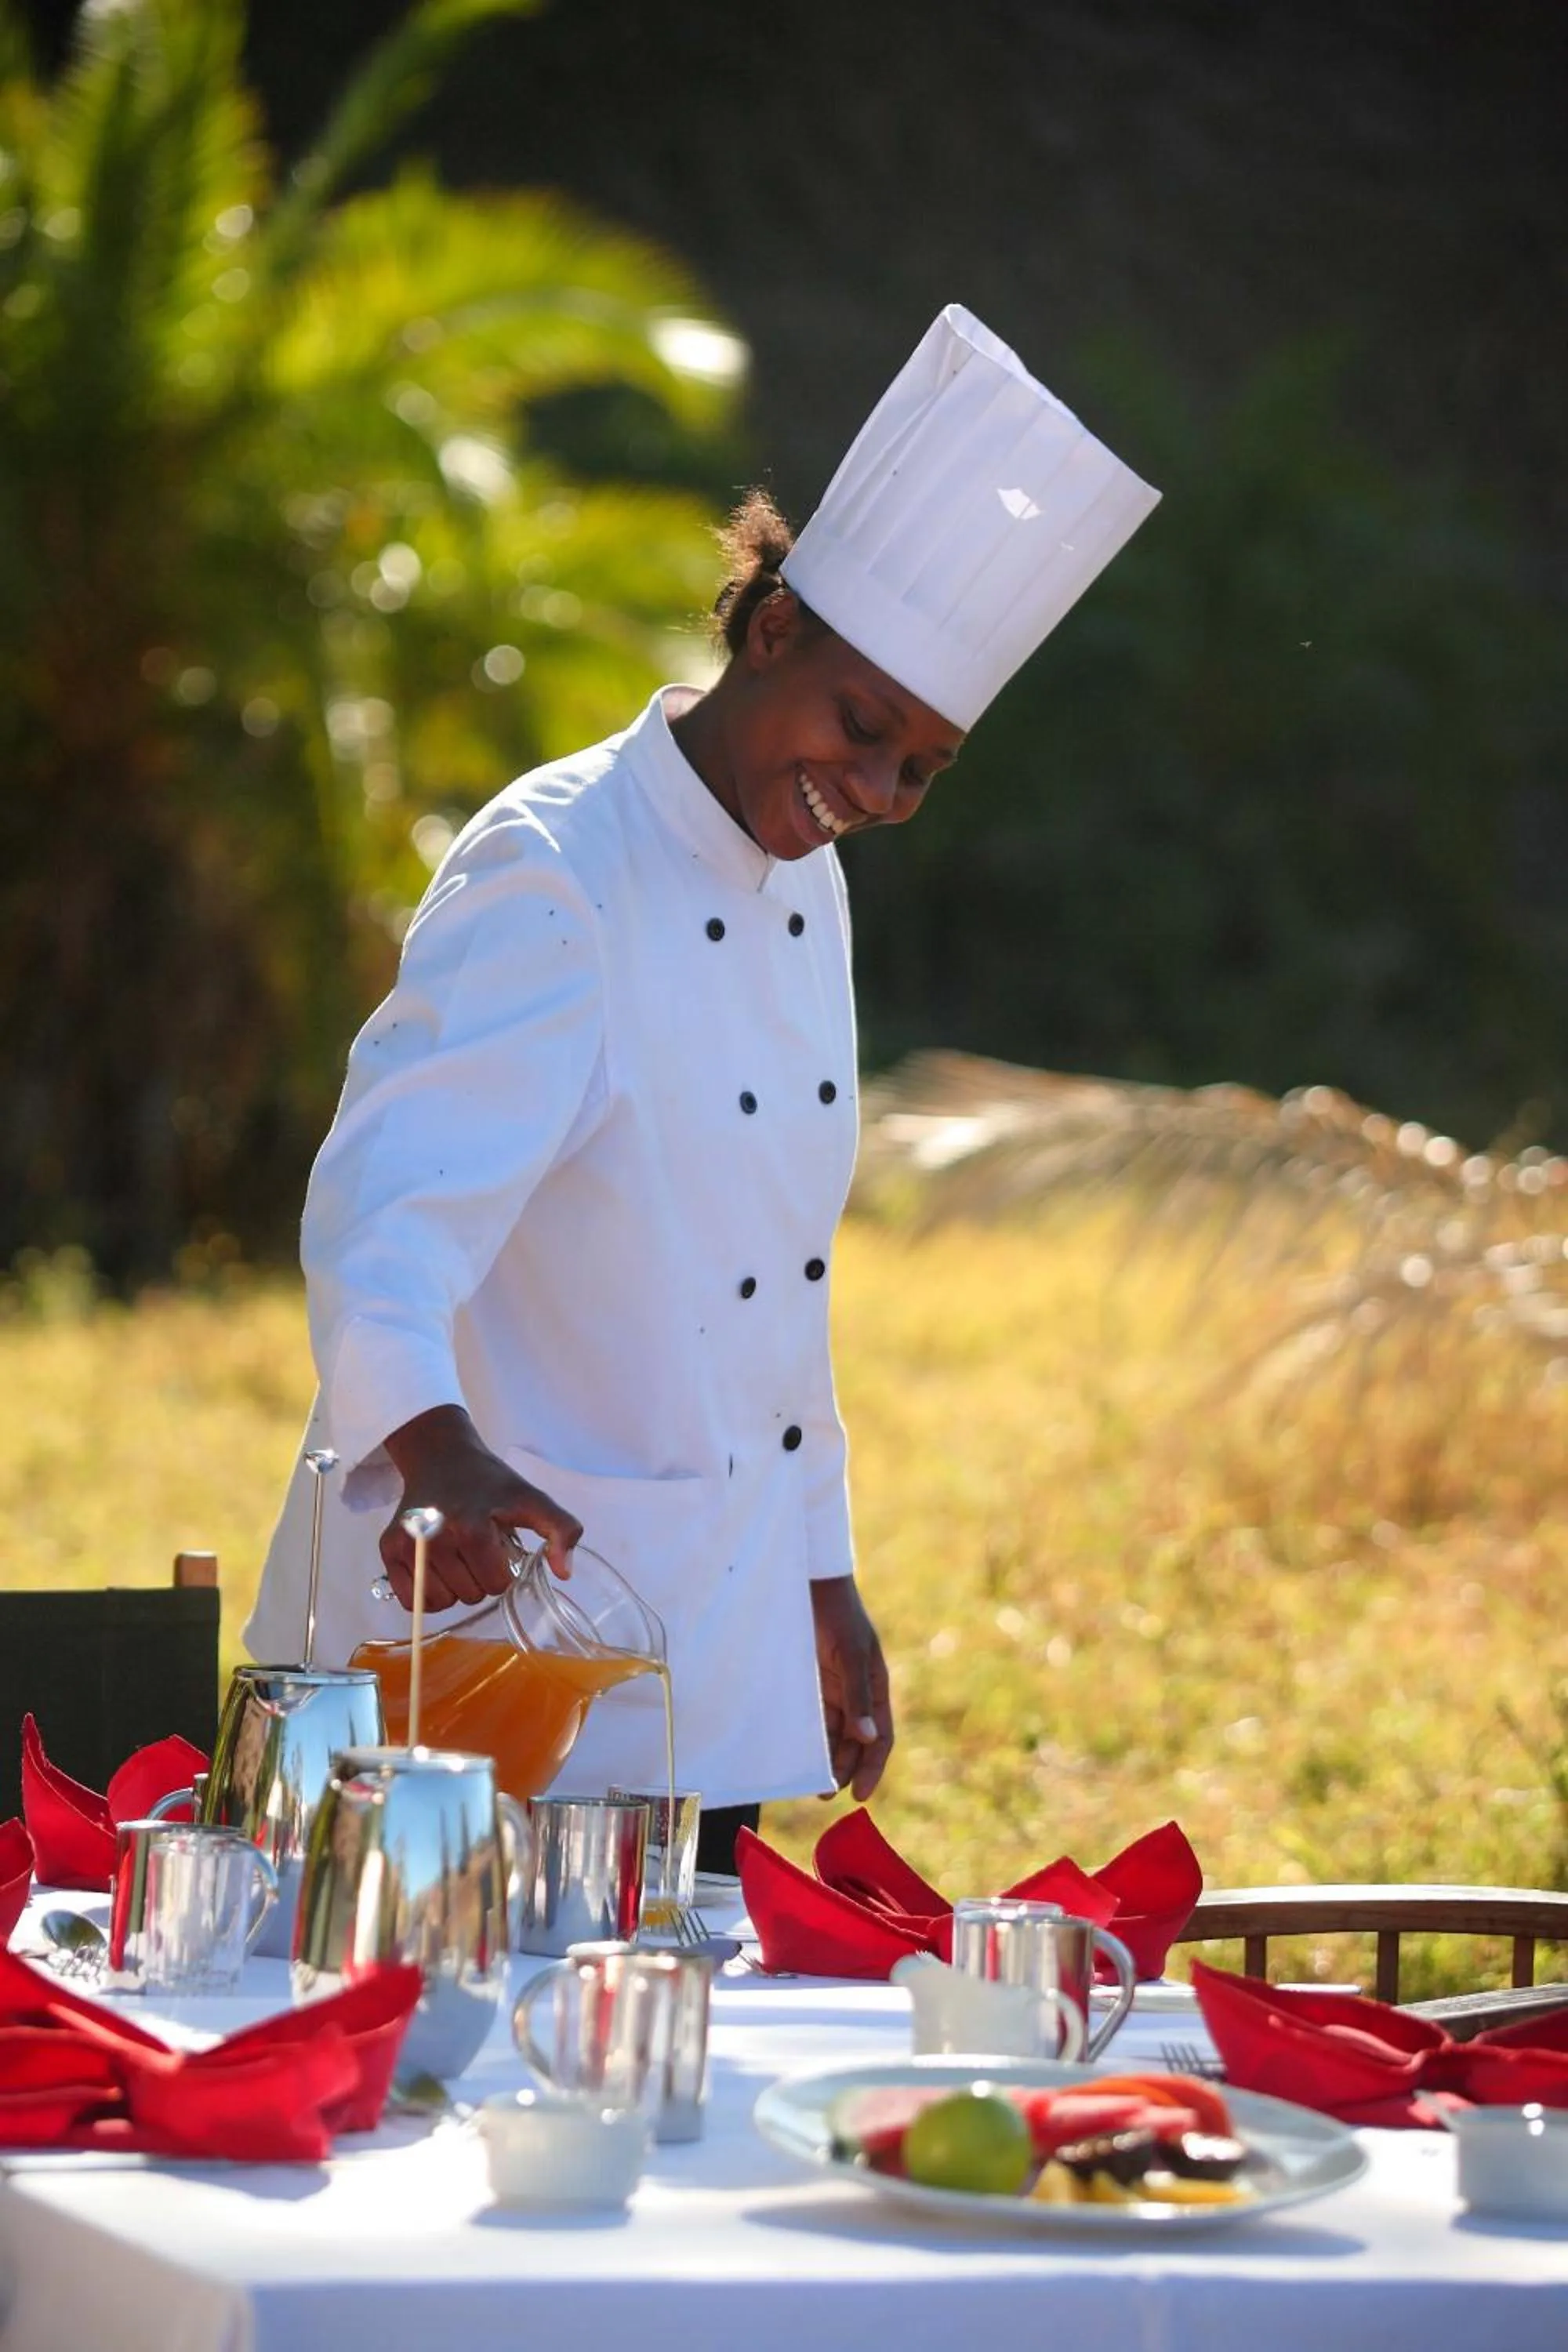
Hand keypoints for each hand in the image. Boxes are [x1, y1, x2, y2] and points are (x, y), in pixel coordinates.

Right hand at [378, 1405, 582, 1611]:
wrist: (442, 1456)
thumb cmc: (489, 1482)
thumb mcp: (532, 1498)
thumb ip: (561, 1529)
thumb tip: (564, 1573)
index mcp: (471, 1526)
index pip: (495, 1585)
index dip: (503, 1568)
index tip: (497, 1543)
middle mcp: (433, 1538)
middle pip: (469, 1595)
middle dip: (478, 1576)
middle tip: (475, 1544)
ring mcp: (407, 1545)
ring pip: (441, 1603)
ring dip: (454, 1586)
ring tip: (456, 1552)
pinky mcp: (388, 1550)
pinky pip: (412, 1602)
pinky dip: (428, 1593)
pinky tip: (437, 1566)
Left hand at [811, 1575, 892, 1801]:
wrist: (809, 1582)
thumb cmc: (837, 1613)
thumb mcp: (851, 1653)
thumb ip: (858, 1696)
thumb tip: (868, 1738)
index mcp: (876, 1685)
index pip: (881, 1736)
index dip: (873, 1767)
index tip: (859, 1795)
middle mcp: (857, 1692)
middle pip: (856, 1742)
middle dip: (846, 1769)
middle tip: (827, 1794)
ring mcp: (833, 1688)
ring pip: (834, 1734)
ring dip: (828, 1759)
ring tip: (813, 1783)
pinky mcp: (811, 1683)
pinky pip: (814, 1718)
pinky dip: (811, 1739)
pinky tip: (800, 1755)